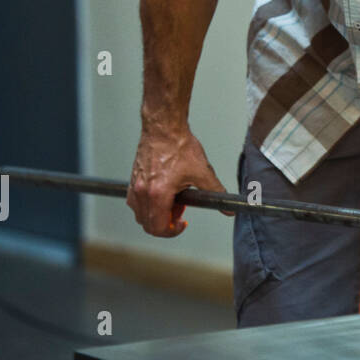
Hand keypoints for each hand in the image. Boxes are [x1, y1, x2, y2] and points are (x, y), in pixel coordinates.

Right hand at [127, 122, 231, 236]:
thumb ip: (216, 192)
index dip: (172, 231)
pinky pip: (136, 201)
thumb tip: (227, 207)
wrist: (164, 128)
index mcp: (157, 194)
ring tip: (175, 199)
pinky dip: (149, 203)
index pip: (158, 227)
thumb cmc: (180, 147)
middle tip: (181, 212)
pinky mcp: (132, 180)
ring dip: (157, 213)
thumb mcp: (203, 172)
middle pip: (148, 224)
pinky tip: (165, 191)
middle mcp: (141, 193)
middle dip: (166, 223)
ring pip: (141, 213)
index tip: (183, 224)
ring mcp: (134, 186)